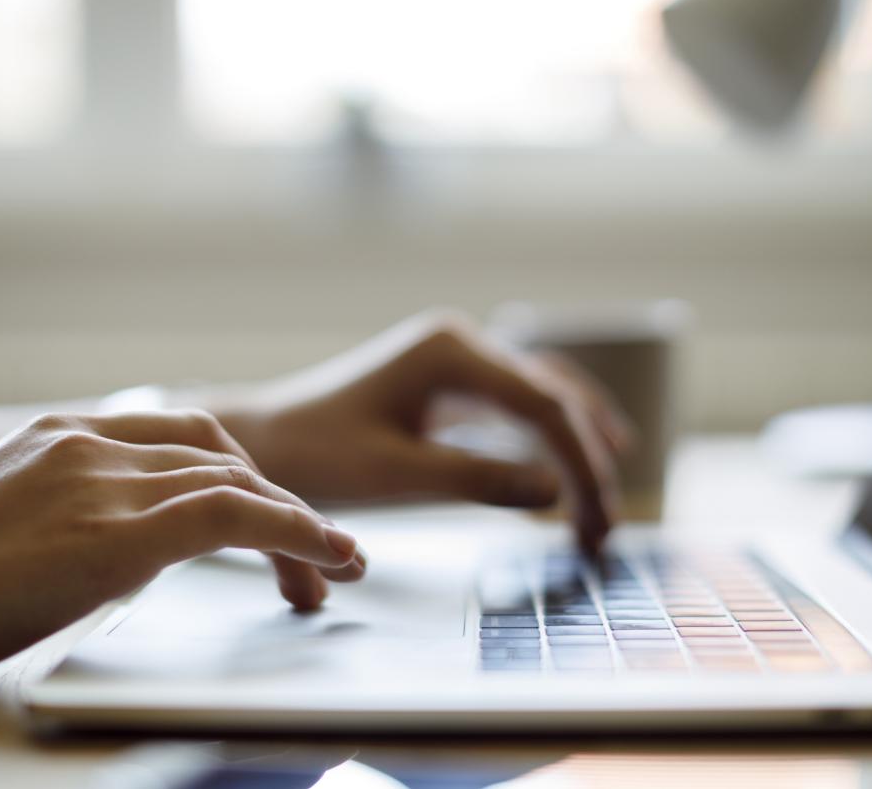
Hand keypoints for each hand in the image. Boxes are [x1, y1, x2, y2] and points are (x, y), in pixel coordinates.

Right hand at [0, 410, 361, 697]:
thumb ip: (63, 523)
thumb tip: (112, 555)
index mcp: (59, 436)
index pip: (179, 438)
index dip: (239, 478)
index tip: (268, 524)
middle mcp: (87, 442)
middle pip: (219, 452)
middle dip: (276, 501)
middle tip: (313, 560)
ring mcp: (100, 480)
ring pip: (239, 481)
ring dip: (301, 526)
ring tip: (335, 571)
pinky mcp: (114, 533)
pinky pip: (236, 516)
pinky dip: (297, 532)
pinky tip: (330, 557)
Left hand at [211, 311, 627, 552]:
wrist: (263, 440)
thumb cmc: (315, 454)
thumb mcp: (395, 475)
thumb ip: (476, 480)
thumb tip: (556, 494)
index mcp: (449, 351)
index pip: (544, 407)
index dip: (582, 466)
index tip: (597, 523)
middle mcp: (461, 342)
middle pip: (554, 396)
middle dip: (589, 461)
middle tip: (607, 528)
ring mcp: (457, 359)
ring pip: (545, 395)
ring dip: (580, 446)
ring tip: (608, 501)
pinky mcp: (450, 382)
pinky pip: (520, 404)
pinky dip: (552, 438)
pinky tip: (575, 471)